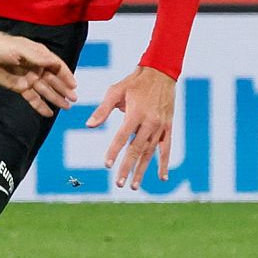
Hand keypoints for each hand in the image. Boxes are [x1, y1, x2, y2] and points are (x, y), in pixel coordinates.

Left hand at [0, 34, 77, 117]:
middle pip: (53, 80)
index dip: (66, 75)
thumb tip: (53, 63)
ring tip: (66, 107)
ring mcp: (29, 78)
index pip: (57, 66)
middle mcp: (37, 68)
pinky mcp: (20, 87)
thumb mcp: (21, 49)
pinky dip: (41, 106)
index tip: (73, 85)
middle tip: (74, 99)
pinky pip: (32, 98)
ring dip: (56, 98)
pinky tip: (49, 113)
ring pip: (45, 91)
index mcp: (39, 56)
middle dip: (64, 89)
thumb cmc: (3, 46)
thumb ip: (37, 57)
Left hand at [86, 66, 175, 188]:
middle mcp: (150, 122)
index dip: (114, 151)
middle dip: (127, 167)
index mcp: (135, 113)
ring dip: (142, 170)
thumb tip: (89, 125)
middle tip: (119, 183)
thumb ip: (103, 110)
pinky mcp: (168, 127)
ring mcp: (161, 126)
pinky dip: (164, 163)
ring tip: (133, 185)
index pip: (122, 137)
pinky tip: (162, 178)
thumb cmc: (134, 82)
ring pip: (150, 152)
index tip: (107, 164)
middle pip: (136, 149)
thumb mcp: (115, 91)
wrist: (161, 72)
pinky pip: (167, 148)